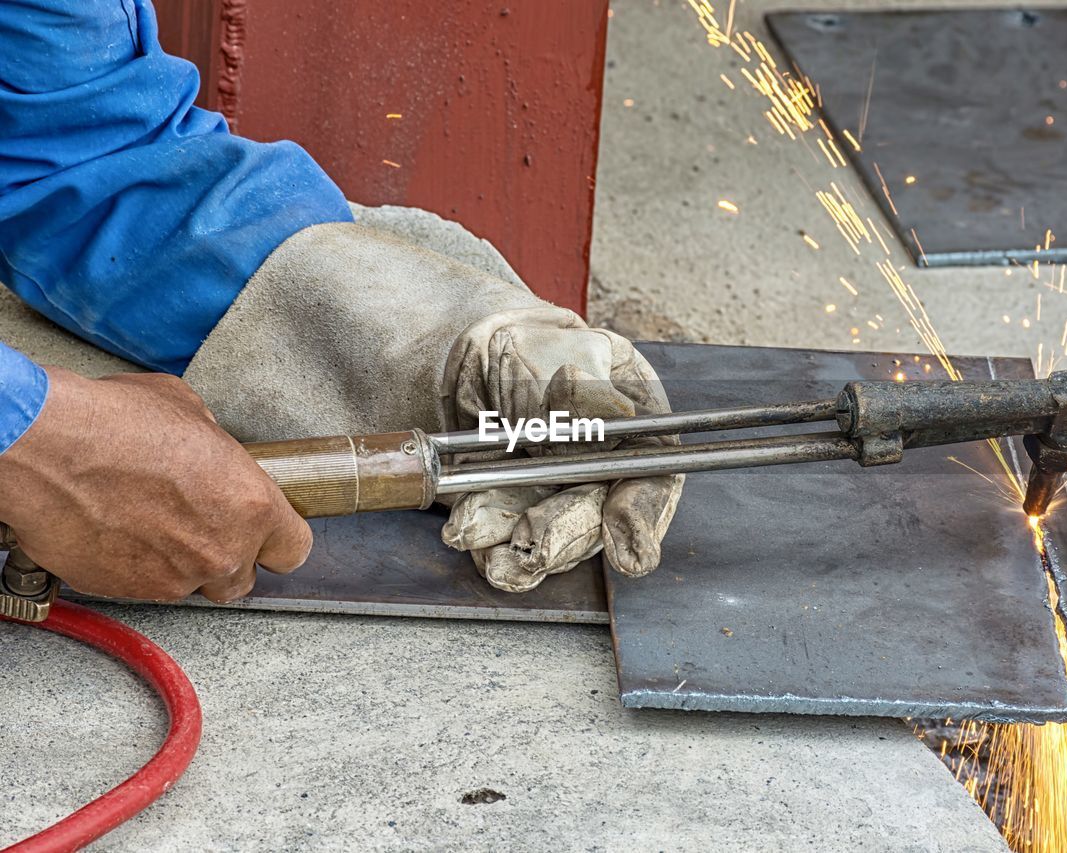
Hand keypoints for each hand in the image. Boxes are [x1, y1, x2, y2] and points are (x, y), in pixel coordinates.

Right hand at [0, 368, 311, 601]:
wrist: (47, 451)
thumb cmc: (114, 424)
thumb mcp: (191, 413)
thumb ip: (217, 451)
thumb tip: (212, 456)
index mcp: (251, 506)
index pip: (294, 549)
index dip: (277, 540)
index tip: (265, 533)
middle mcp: (219, 552)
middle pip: (242, 578)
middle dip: (225, 556)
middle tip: (200, 525)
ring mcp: (172, 578)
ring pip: (190, 584)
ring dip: (178, 561)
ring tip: (149, 520)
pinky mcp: (126, 592)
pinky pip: (143, 586)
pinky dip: (135, 566)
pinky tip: (118, 530)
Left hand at [182, 207, 682, 593]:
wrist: (281, 319)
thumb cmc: (390, 299)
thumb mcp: (485, 325)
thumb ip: (561, 370)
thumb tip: (615, 412)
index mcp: (580, 368)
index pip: (643, 438)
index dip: (646, 493)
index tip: (625, 536)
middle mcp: (554, 417)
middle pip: (602, 494)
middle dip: (572, 527)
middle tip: (531, 540)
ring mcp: (505, 458)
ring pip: (551, 524)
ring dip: (529, 545)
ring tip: (478, 533)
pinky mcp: (456, 491)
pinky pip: (498, 537)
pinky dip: (494, 552)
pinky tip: (474, 545)